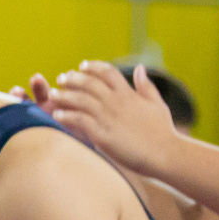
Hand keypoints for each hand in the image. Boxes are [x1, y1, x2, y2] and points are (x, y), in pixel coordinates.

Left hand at [41, 61, 180, 173]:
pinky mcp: (103, 135)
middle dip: (73, 78)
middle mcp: (117, 102)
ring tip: (53, 95)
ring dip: (64, 95)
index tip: (81, 66)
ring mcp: (109, 117)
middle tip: (61, 78)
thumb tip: (140, 68)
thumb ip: (146, 86)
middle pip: (89, 82)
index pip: (107, 72)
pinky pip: (79, 120)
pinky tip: (57, 115)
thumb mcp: (157, 104)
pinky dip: (67, 116)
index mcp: (129, 94)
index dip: (93, 66)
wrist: (165, 154)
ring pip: (80, 99)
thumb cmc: (163, 132)